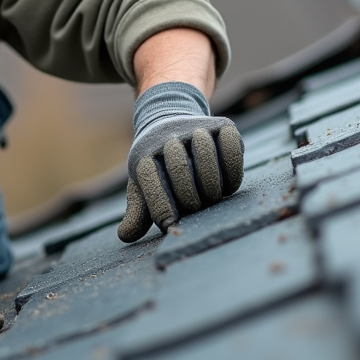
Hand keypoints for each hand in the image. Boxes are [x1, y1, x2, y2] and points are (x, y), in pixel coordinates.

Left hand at [117, 82, 243, 242]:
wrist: (172, 123)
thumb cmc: (159, 168)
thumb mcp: (144, 187)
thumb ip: (138, 212)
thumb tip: (125, 236)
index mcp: (143, 153)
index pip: (149, 179)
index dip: (161, 205)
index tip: (171, 224)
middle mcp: (167, 136)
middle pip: (179, 167)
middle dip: (189, 196)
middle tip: (196, 209)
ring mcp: (195, 128)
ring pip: (205, 153)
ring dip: (211, 183)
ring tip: (212, 198)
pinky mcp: (221, 124)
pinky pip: (230, 144)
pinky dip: (233, 167)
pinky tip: (228, 185)